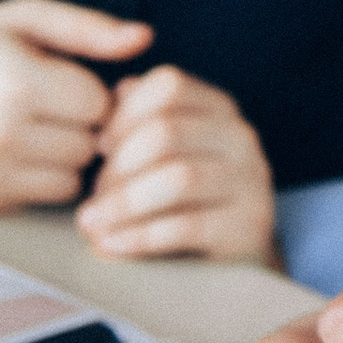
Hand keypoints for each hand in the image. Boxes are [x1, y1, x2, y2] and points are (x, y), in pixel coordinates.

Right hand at [0, 0, 152, 216]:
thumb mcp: (25, 18)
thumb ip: (88, 28)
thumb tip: (144, 38)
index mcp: (13, 81)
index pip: (99, 103)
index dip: (92, 88)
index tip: (68, 77)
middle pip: (90, 144)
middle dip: (82, 123)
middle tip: (52, 102)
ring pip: (73, 178)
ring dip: (66, 154)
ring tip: (36, 125)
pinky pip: (43, 197)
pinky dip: (40, 177)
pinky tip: (17, 149)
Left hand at [81, 66, 277, 264]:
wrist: (234, 257)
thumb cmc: (185, 199)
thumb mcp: (166, 154)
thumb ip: (142, 120)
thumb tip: (116, 95)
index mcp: (217, 108)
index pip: (169, 85)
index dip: (125, 113)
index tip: (100, 147)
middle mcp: (240, 136)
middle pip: (167, 132)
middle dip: (118, 168)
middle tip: (93, 198)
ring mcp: (250, 180)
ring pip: (178, 178)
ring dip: (123, 204)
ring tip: (92, 225)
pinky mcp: (248, 226)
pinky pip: (186, 226)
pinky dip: (138, 237)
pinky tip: (111, 244)